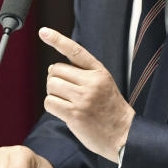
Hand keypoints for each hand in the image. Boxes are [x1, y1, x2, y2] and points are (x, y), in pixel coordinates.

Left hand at [39, 27, 134, 162]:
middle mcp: (91, 82)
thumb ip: (83, 73)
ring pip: (51, 85)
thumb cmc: (110, 110)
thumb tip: (53, 69)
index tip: (43, 32)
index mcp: (99, 71)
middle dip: (55, 80)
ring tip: (66, 102)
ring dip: (53, 93)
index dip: (57, 40)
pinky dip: (52, 106)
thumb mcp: (103, 83)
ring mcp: (83, 98)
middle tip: (65, 91)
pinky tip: (64, 112)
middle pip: (55, 70)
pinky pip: (50, 102)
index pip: (75, 50)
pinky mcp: (75, 114)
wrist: (124, 135)